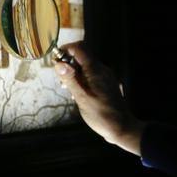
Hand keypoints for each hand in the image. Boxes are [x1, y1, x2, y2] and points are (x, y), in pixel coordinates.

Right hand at [54, 41, 145, 155]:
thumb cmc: (101, 115)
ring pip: (86, 66)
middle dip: (68, 64)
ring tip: (67, 88)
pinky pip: (91, 74)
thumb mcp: (82, 98)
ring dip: (74, 73)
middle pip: (82, 56)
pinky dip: (81, 79)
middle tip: (61, 80)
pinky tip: (77, 93)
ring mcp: (105, 76)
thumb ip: (70, 79)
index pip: (79, 48)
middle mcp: (102, 69)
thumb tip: (58, 64)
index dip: (65, 50)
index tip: (55, 62)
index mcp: (95, 70)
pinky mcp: (106, 83)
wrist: (122, 127)